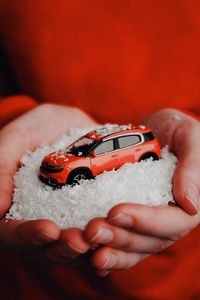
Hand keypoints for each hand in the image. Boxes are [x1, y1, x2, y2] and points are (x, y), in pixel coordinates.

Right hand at [0, 103, 95, 265]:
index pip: (10, 233)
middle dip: (61, 249)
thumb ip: (1, 167)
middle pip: (41, 251)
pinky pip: (89, 240)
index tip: (49, 229)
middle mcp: (32, 222)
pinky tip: (114, 238)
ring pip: (67, 251)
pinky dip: (101, 243)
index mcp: (9, 208)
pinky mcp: (81, 220)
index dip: (28, 236)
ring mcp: (59, 223)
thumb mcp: (18, 139)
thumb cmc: (40, 128)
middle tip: (81, 241)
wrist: (73, 127)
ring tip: (99, 239)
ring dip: (83, 252)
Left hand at [83, 109, 199, 275]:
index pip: (173, 222)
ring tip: (83, 244)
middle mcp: (167, 219)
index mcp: (187, 204)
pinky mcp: (128, 219)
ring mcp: (146, 222)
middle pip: (148, 240)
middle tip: (92, 230)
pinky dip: (103, 248)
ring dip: (108, 249)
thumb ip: (192, 167)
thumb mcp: (189, 137)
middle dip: (119, 238)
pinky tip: (84, 251)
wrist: (151, 129)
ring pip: (131, 247)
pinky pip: (118, 239)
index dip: (145, 221)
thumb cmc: (174, 129)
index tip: (115, 211)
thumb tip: (191, 204)